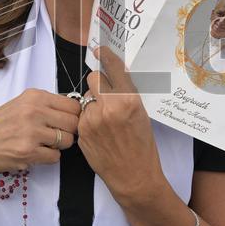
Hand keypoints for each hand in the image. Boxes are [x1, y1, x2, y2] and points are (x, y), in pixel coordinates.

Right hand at [0, 89, 81, 180]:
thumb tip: (76, 111)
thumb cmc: (0, 124)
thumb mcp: (22, 104)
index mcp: (35, 96)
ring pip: (67, 141)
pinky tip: (35, 153)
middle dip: (68, 132)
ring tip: (43, 144)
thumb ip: (47, 105)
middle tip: (55, 135)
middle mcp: (34, 111)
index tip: (65, 122)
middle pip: (73, 123)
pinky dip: (48, 157)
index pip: (73, 105)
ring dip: (58, 146)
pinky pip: (55, 157)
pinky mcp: (28, 152)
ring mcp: (31, 132)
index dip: (73, 116)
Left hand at [77, 47, 163, 200]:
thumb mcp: (142, 114)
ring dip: (93, 103)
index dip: (106, 57)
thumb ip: (127, 94)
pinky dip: (89, 119)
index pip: (113, 68)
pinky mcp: (82, 131)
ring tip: (106, 121)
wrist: (134, 176)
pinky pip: (82, 115)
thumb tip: (115, 75)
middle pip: (93, 78)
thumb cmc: (142, 146)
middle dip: (98, 83)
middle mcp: (109, 106)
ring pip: (86, 98)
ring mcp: (92, 119)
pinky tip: (100, 132)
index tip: (100, 49)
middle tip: (105, 95)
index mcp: (128, 99)